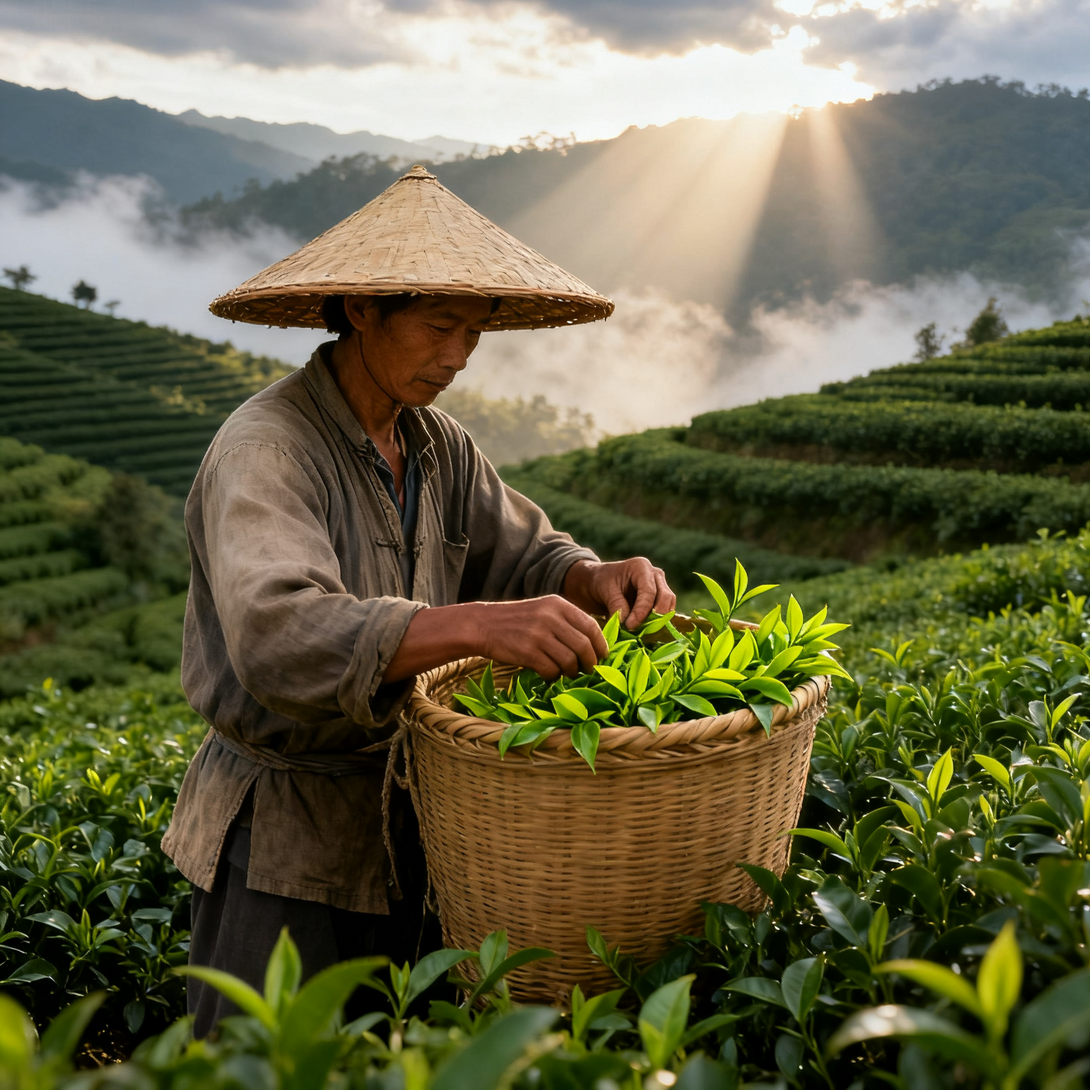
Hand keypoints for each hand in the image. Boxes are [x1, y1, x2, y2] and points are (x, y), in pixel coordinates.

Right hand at [382, 596, 607, 682]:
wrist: (482, 625)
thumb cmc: (516, 620)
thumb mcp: (543, 610)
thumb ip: (566, 622)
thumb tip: (594, 645)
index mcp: (558, 604)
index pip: (591, 626)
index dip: (600, 644)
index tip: (602, 656)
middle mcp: (551, 617)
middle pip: (583, 646)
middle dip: (589, 663)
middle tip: (587, 670)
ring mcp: (539, 634)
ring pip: (569, 661)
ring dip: (571, 672)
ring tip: (565, 673)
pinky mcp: (528, 652)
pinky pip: (551, 670)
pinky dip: (553, 676)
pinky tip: (547, 674)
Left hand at [563, 558, 675, 629]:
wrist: (600, 582)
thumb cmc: (601, 582)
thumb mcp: (606, 591)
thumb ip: (617, 605)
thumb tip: (627, 624)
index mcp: (641, 567)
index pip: (649, 592)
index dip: (642, 611)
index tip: (629, 626)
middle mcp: (655, 574)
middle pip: (665, 597)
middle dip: (656, 616)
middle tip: (641, 631)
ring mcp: (660, 586)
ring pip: (668, 605)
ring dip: (658, 620)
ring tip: (641, 631)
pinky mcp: (659, 599)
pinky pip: (664, 612)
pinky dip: (656, 622)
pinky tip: (644, 631)